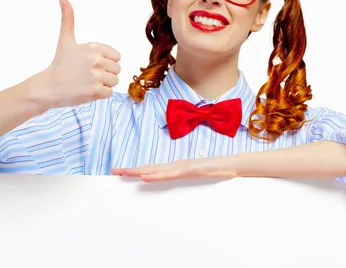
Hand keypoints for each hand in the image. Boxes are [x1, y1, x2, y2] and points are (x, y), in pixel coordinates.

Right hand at [32, 0, 121, 108]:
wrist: (48, 87)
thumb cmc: (59, 64)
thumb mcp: (65, 40)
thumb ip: (68, 19)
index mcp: (94, 47)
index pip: (116, 57)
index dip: (105, 62)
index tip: (91, 64)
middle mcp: (96, 60)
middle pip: (117, 69)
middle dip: (105, 74)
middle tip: (87, 75)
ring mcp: (96, 76)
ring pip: (114, 82)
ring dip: (103, 85)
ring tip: (87, 83)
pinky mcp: (95, 92)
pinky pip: (109, 93)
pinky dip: (100, 95)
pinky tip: (87, 91)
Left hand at [111, 156, 238, 181]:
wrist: (231, 165)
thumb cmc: (214, 171)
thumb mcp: (195, 177)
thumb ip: (184, 179)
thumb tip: (172, 182)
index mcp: (175, 168)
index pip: (152, 169)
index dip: (136, 170)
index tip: (121, 172)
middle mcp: (175, 165)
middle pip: (149, 168)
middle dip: (131, 170)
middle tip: (114, 171)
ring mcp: (181, 167)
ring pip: (156, 170)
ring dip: (139, 172)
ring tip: (125, 173)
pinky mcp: (189, 170)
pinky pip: (170, 175)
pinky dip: (157, 176)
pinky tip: (146, 177)